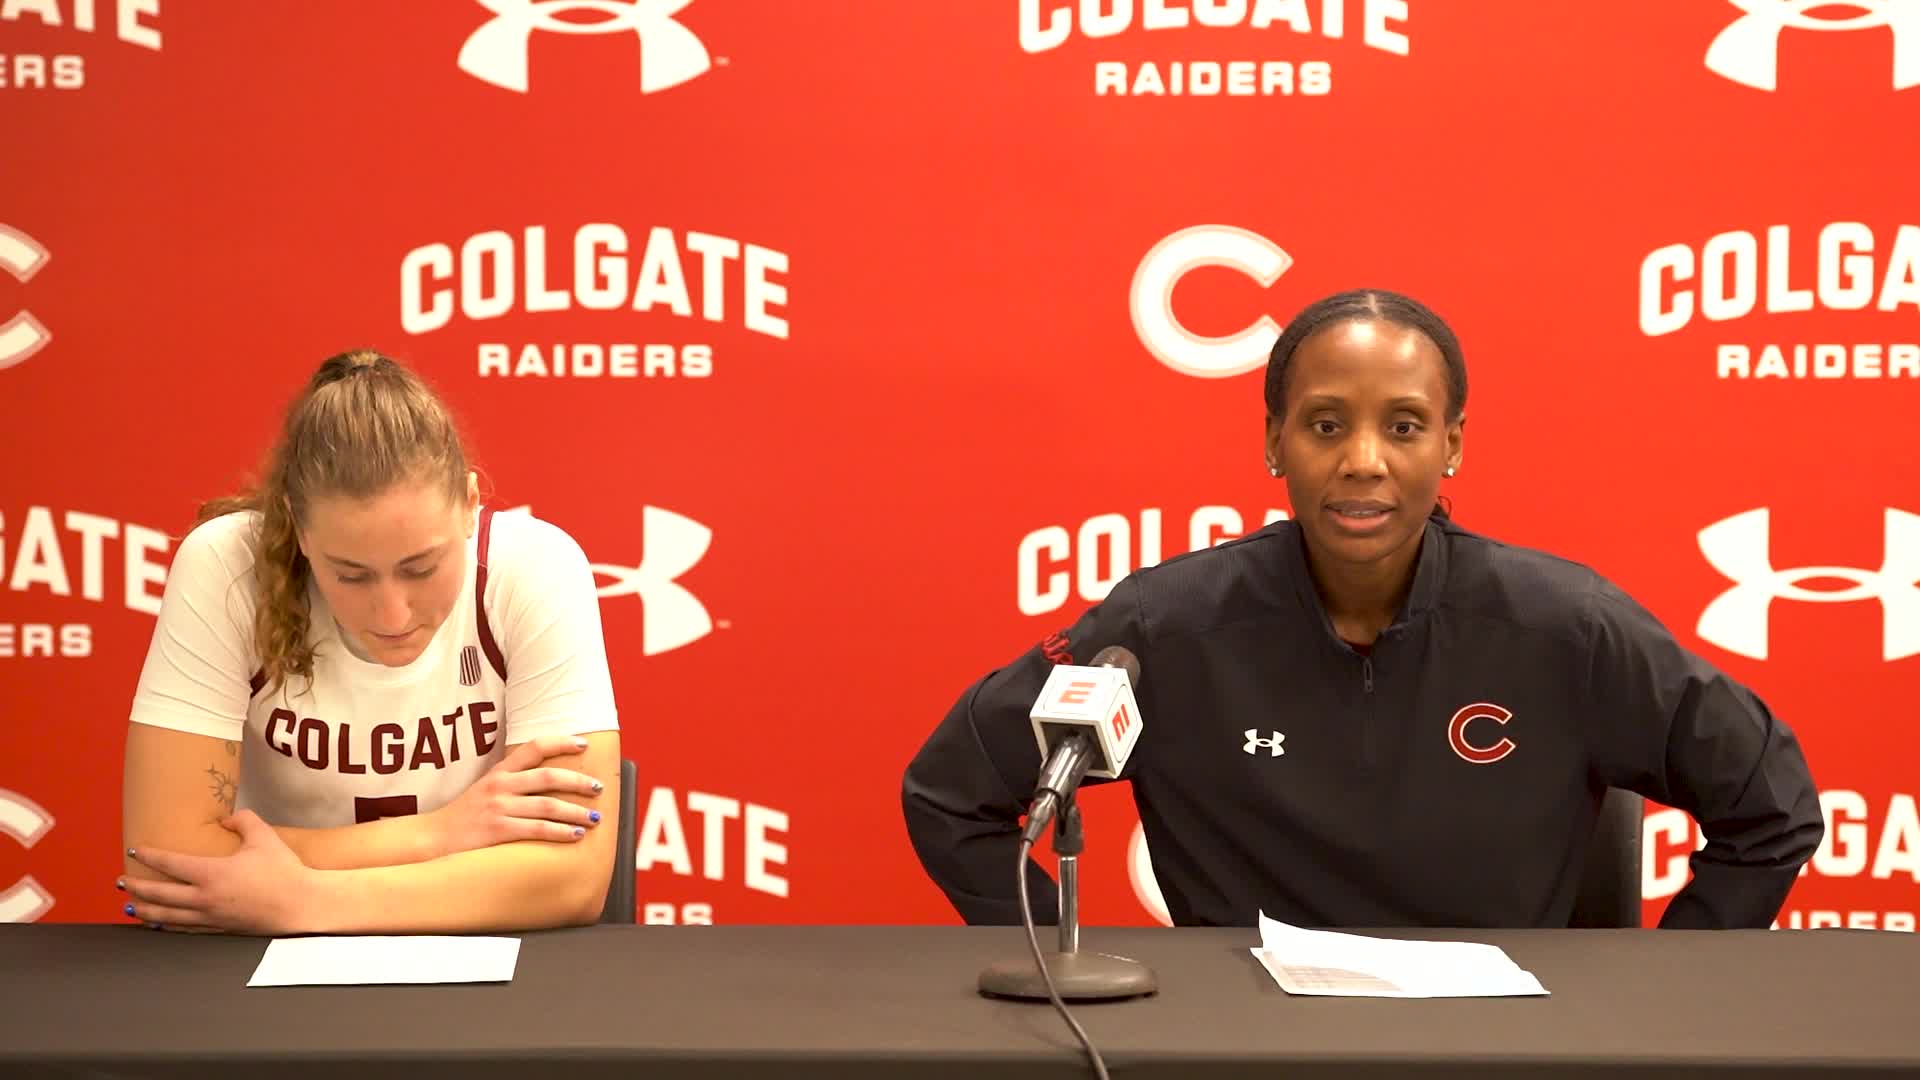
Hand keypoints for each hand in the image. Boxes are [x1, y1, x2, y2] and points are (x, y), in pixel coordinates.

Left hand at [121, 811, 320, 935]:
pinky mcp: (220, 928)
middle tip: (120, 881)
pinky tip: (159, 924)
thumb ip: (243, 821)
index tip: (135, 849)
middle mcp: (204, 898)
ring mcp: (211, 916)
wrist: (301, 904)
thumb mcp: (264, 836)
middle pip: (160, 894)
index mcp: (212, 873)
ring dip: (145, 910)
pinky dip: (167, 926)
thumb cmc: (284, 870)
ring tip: (130, 906)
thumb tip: (226, 818)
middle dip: (136, 886)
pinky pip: (185, 928)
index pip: (170, 864)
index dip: (149, 855)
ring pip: (167, 916)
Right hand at [424, 734, 605, 857]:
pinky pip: (538, 830)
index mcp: (499, 772)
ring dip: (576, 812)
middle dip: (578, 782)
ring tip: (595, 818)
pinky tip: (576, 835)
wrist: (433, 838)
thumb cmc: (465, 816)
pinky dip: (561, 832)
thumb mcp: (485, 789)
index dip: (561, 743)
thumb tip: (549, 781)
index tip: (584, 744)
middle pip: (548, 777)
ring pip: (548, 805)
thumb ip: (512, 782)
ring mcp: (499, 808)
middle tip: (599, 787)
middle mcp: (500, 786)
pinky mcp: (498, 831)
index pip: (533, 748)